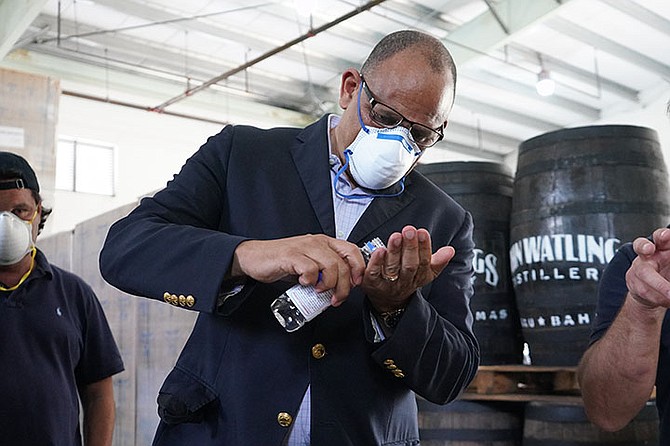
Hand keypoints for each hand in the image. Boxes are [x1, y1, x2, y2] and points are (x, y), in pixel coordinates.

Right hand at [231, 234, 365, 302]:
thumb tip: (341, 287)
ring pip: (330, 266)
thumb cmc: (282, 262)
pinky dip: (310, 281)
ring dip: (329, 284)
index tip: (355, 284)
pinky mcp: (291, 256)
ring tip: (319, 292)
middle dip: (343, 287)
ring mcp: (304, 248)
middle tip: (336, 299)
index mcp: (324, 242)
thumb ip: (324, 271)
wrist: (254, 257)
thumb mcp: (309, 264)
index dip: (358, 268)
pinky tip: (304, 284)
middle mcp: (316, 242)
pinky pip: (310, 269)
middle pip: (342, 264)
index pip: (352, 250)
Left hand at [361, 225, 454, 311]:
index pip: (424, 262)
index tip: (422, 232)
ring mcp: (388, 284)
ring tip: (396, 236)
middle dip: (410, 247)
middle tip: (409, 230)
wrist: (387, 301)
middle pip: (409, 265)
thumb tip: (451, 250)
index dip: (424, 248)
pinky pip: (374, 273)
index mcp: (419, 277)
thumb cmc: (406, 278)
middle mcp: (405, 281)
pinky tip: (379, 250)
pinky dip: (376, 262)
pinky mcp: (372, 283)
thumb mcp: (424, 272)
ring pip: (393, 268)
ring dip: (394, 251)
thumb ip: (437, 261)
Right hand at [626, 227, 669, 308]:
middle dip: (644, 246)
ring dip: (661, 287)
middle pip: (640, 246)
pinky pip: (646, 291)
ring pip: (644, 274)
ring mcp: (638, 270)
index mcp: (660, 247)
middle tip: (649, 248)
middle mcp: (647, 256)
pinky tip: (668, 301)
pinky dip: (661, 298)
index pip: (659, 237)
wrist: (651, 290)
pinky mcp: (635, 284)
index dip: (662, 235)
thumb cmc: (666, 271)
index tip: (667, 235)